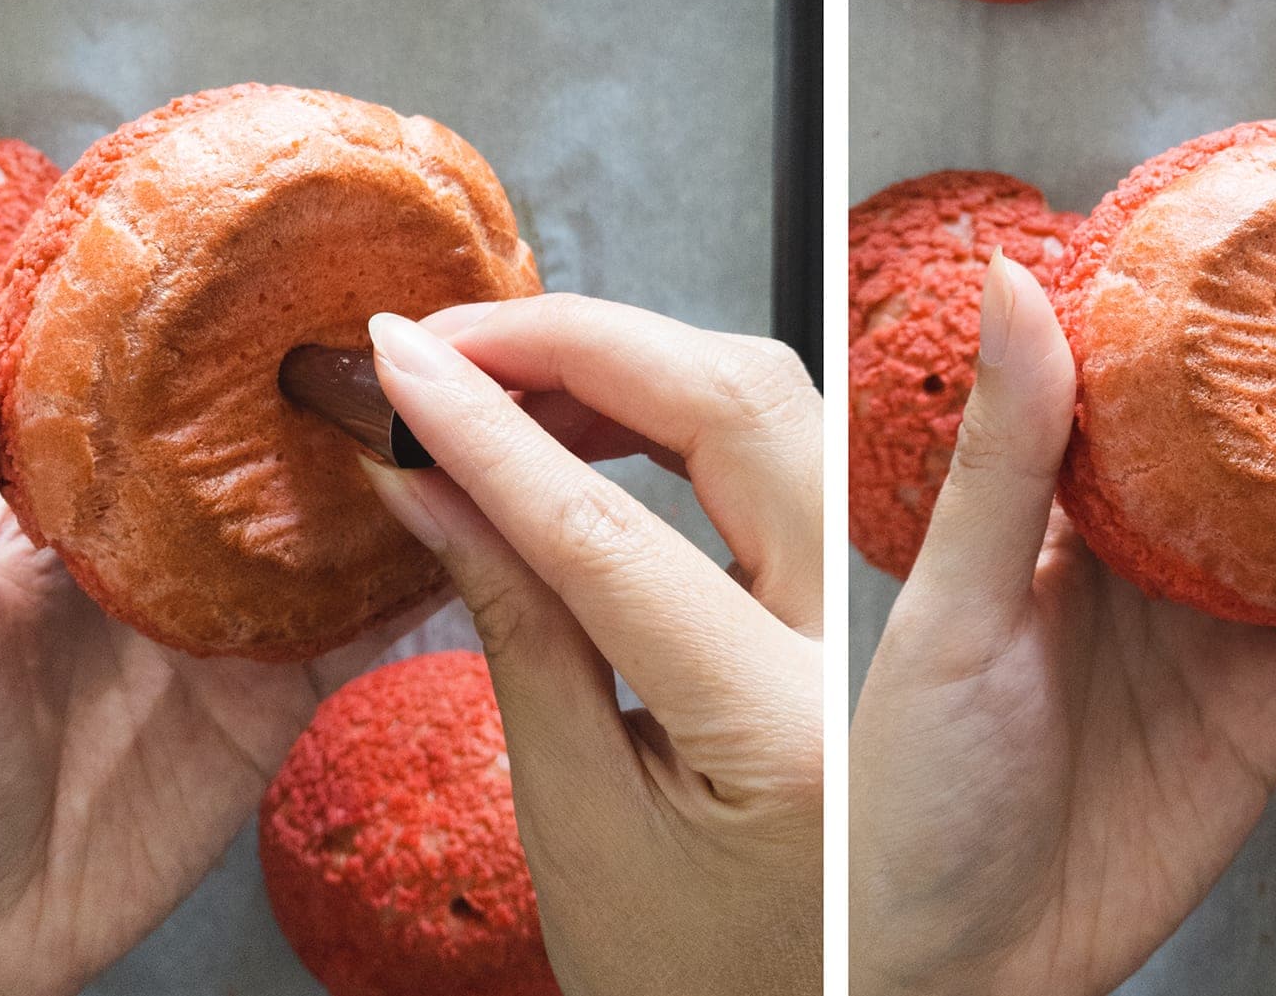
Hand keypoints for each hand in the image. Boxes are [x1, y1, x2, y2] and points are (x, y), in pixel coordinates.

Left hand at [0, 305, 437, 995]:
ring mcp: (234, 623)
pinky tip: (469, 530)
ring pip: (331, 531)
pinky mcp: (280, 698)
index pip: (156, 396)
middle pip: (266, 453)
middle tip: (413, 321)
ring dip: (391, 477)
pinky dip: (416, 585)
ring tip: (463, 408)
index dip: (211, 326)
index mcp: (76, 512)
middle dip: (332, 393)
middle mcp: (169, 552)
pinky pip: (359, 632)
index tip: (276, 247)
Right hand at [360, 293, 822, 995]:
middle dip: (579, 343)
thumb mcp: (581, 828)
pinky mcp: (871, 595)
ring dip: (631, 361)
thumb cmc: (714, 979)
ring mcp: (879, 611)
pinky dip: (680, 409)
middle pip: (736, 406)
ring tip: (500, 375)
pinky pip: (788, 447)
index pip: (605, 530)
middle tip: (448, 342)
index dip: (483, 429)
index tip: (395, 362)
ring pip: (775, 402)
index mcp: (779, 727)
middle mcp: (855, 644)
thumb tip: (431, 482)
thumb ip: (517, 635)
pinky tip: (591, 419)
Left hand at [849, 254, 1275, 995]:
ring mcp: (1215, 635)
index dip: (1193, 328)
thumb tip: (1015, 285)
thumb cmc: (912, 795)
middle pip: (1248, 455)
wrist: (964, 963)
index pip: (1139, 399)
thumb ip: (1006, 460)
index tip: (1252, 245)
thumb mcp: (956, 609)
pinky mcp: (1272, 709)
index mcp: (1054, 523)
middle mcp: (1144, 566)